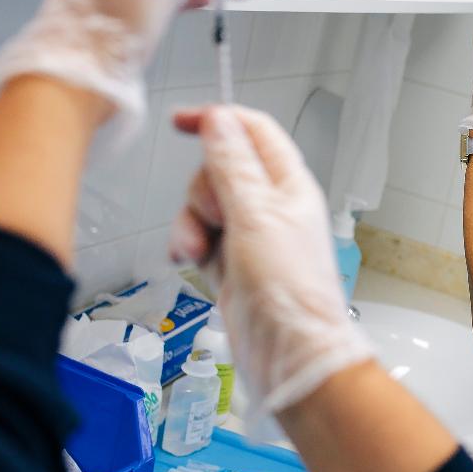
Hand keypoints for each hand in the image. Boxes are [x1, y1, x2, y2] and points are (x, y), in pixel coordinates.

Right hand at [168, 106, 371, 420]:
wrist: (288, 351)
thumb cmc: (287, 289)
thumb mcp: (255, 216)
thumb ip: (233, 166)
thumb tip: (219, 120)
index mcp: (289, 185)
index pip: (254, 132)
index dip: (220, 120)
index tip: (183, 121)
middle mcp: (272, 205)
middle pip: (220, 168)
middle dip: (202, 189)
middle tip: (214, 217)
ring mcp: (251, 234)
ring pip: (204, 204)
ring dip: (191, 222)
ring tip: (198, 249)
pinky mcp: (231, 262)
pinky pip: (199, 236)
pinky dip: (189, 244)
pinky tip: (189, 261)